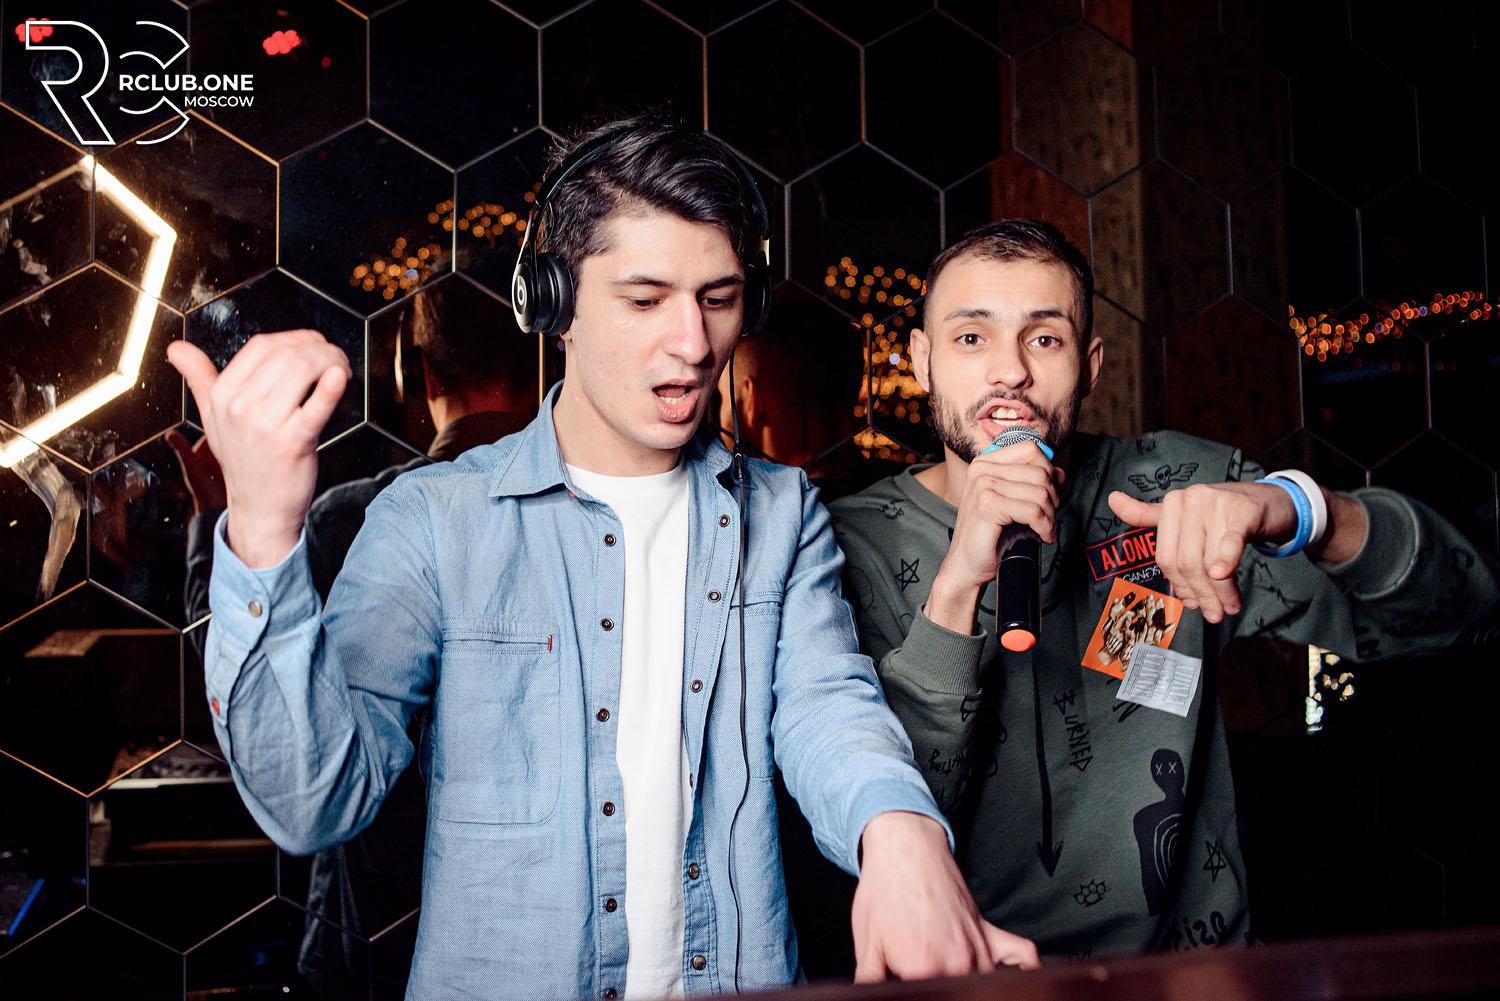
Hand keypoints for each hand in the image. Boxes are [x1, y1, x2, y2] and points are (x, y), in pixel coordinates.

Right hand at [166, 332, 350, 567]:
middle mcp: (240, 407)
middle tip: (335, 357)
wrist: (259, 508)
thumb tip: (177, 350)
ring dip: (331, 361)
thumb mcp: (214, 418)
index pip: (261, 346)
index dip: (293, 338)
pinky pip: (313, 408)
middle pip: (286, 355)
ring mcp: (265, 425)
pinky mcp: (292, 443)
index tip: (312, 345)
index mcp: (223, 395)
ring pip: (302, 371)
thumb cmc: (243, 461)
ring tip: (342, 369)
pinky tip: (340, 377)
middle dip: (319, 349)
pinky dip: (330, 389)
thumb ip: (199, 380)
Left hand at [851, 812, 1040, 981]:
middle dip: (943, 991)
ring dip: (972, 987)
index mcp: (921, 968)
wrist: (905, 849)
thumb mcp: (866, 941)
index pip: (928, 997)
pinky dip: (1025, 970)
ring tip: (954, 983)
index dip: (916, 993)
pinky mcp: (991, 934)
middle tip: (927, 981)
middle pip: (958, 993)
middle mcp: (956, 962)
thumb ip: (869, 979)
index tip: (908, 984)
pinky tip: (1009, 979)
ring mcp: (978, 949)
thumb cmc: (883, 891)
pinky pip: (1024, 957)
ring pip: (987, 986)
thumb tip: (864, 998)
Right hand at [925, 442, 1060, 633]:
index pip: (1031, 450)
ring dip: (1050, 515)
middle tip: (1048, 518)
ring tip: (1044, 529)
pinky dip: (1045, 527)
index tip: (1049, 496)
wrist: (967, 563)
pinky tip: (1042, 536)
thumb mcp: (1013, 501)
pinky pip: (1033, 511)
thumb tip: (1060, 472)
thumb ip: (1033, 482)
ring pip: (1040, 493)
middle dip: (1053, 498)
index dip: (1048, 472)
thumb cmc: (990, 534)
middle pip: (1040, 472)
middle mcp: (982, 469)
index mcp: (986, 463)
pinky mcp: (987, 506)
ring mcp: (983, 486)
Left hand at [1107, 482, 1297, 623]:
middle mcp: (1190, 500)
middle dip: (1201, 594)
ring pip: (1210, 560)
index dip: (1180, 586)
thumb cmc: (1221, 513)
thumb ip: (1148, 515)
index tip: (1193, 604)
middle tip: (1215, 613)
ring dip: (1222, 591)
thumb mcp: (1184, 514)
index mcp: (1171, 504)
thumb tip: (1112, 500)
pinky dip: (1226, 562)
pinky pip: (1229, 542)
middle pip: (1187, 562)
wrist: (1266, 500)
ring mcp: (1216, 503)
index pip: (1166, 558)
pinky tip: (1224, 577)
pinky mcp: (1243, 510)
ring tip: (1229, 606)